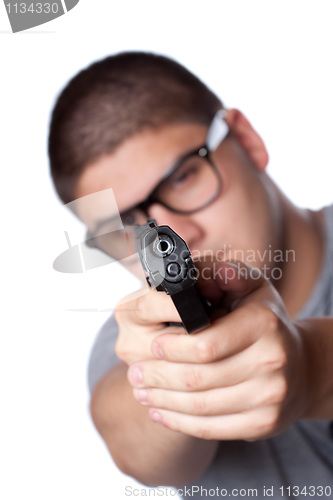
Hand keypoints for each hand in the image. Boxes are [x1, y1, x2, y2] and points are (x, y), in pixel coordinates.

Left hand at [127, 261, 309, 440]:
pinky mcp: (263, 424)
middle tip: (134, 375)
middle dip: (158, 377)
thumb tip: (200, 269)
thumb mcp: (249, 286)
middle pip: (198, 378)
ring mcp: (270, 397)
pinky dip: (180, 423)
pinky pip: (212, 428)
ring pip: (201, 407)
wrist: (299, 366)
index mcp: (263, 323)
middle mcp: (272, 361)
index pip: (205, 344)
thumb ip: (222, 272)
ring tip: (141, 394)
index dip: (173, 349)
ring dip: (163, 402)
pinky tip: (161, 413)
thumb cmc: (264, 320)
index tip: (153, 346)